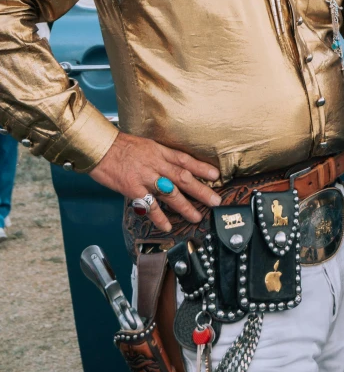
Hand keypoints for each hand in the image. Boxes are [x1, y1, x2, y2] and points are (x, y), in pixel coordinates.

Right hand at [89, 132, 220, 230]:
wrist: (100, 148)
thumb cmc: (120, 146)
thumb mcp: (145, 146)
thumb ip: (160, 157)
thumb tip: (174, 167)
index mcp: (159, 151)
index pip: (185, 160)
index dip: (201, 168)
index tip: (216, 175)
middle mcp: (156, 164)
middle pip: (183, 177)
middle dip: (201, 190)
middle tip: (215, 200)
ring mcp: (145, 177)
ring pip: (171, 193)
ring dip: (186, 206)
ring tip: (197, 216)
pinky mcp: (133, 189)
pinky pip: (150, 205)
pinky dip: (159, 217)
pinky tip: (168, 225)